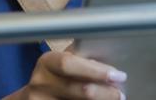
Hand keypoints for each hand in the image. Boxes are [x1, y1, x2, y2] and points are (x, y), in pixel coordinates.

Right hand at [4, 50, 126, 99]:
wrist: (34, 97)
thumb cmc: (56, 76)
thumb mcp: (62, 63)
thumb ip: (81, 60)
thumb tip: (111, 61)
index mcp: (46, 62)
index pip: (70, 64)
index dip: (96, 70)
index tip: (118, 75)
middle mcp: (40, 82)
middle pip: (79, 89)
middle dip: (105, 92)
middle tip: (120, 93)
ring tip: (113, 99)